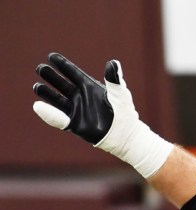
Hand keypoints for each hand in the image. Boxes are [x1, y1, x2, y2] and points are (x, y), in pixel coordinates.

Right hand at [33, 53, 172, 177]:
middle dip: (51, 76)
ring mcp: (76, 110)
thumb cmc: (124, 112)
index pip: (73, 74)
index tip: (52, 56)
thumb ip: (114, 79)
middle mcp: (80, 97)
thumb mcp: (120, 94)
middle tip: (40, 68)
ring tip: (36, 86)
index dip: (63, 65)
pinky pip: (58, 119)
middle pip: (62, 85)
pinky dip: (48, 114)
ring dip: (46, 93)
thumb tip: (113, 62)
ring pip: (57, 100)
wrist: (126, 134)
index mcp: (90, 87)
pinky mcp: (74, 124)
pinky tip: (38, 106)